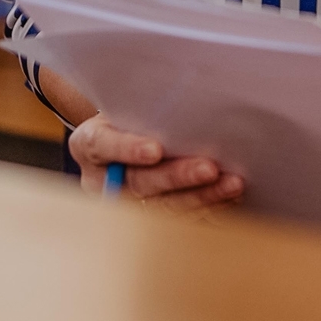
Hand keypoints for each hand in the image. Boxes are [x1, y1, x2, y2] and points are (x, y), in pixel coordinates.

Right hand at [66, 115, 243, 213]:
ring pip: (164, 206)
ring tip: (232, 184)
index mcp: (88, 145)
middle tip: (209, 169)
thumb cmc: (131, 113)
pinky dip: (209, 208)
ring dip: (202, 196)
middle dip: (177, 177)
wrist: (127, 136)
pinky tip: (230, 197)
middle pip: (140, 183)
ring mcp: (127, 204)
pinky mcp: (150, 220)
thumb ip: (144, 106)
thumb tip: (188, 100)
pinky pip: (182, 219)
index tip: (155, 150)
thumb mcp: (127, 102)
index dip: (128, 149)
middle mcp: (103, 181)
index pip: (103, 146)